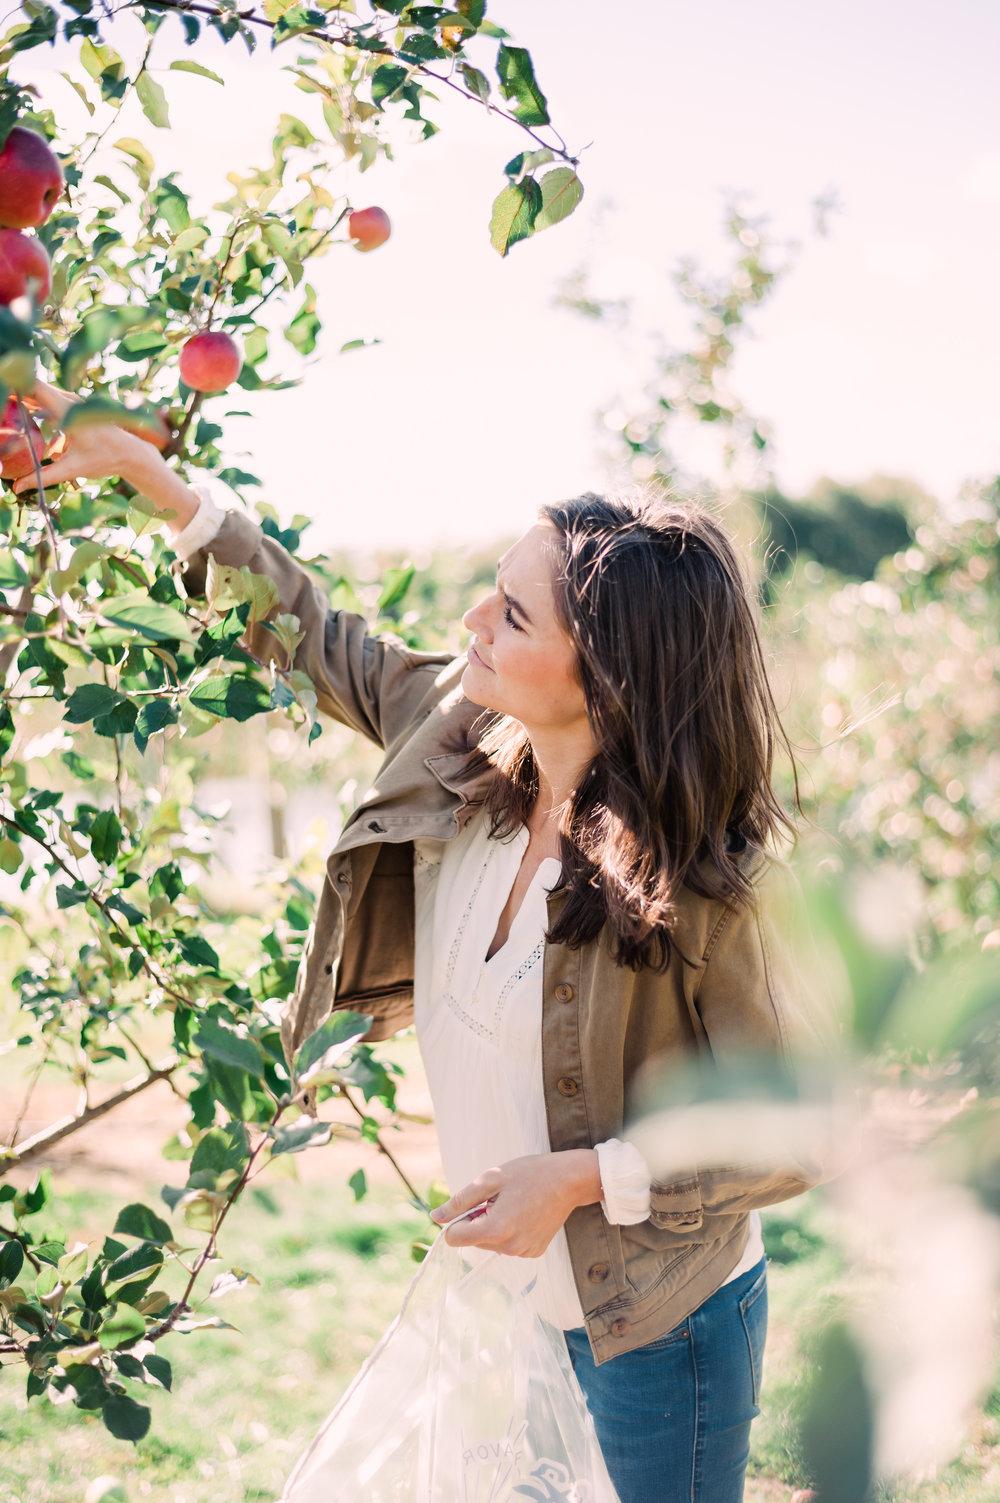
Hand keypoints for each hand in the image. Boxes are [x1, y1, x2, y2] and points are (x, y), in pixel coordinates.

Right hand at [13, 380, 199, 533]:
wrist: (131, 452)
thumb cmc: (104, 459)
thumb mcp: (72, 469)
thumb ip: (43, 476)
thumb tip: (17, 487)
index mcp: (68, 411)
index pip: (35, 387)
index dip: (15, 384)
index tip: (0, 393)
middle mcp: (70, 401)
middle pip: (34, 387)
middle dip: (14, 390)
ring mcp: (72, 401)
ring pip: (41, 391)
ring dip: (23, 395)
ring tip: (5, 406)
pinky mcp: (73, 406)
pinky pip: (49, 398)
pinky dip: (34, 401)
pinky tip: (21, 409)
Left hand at [430, 1150, 601, 1258]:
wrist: (569, 1180)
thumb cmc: (529, 1173)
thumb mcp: (491, 1178)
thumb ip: (460, 1201)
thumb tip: (436, 1217)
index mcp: (495, 1229)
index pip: (455, 1238)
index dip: (458, 1219)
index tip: (474, 1202)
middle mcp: (509, 1248)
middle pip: (473, 1241)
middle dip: (478, 1220)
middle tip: (499, 1198)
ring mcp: (523, 1253)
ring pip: (490, 1244)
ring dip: (493, 1226)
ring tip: (514, 1204)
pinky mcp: (534, 1252)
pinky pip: (508, 1246)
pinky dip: (509, 1231)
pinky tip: (524, 1213)